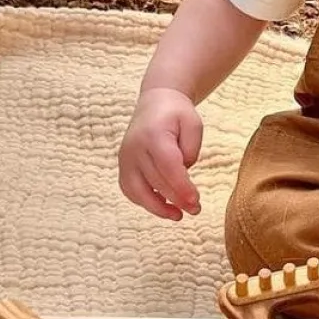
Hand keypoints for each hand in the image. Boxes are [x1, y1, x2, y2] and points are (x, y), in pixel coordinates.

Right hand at [118, 87, 201, 220]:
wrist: (155, 103)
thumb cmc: (177, 114)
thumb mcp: (194, 124)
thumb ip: (191, 150)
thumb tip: (183, 175)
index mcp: (154, 135)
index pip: (168, 166)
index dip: (181, 187)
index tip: (195, 201)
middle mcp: (135, 148)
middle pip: (156, 181)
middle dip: (177, 200)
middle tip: (196, 209)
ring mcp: (125, 158)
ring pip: (138, 191)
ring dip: (158, 208)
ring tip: (178, 215)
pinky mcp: (123, 166)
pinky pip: (130, 190)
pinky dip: (144, 202)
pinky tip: (162, 207)